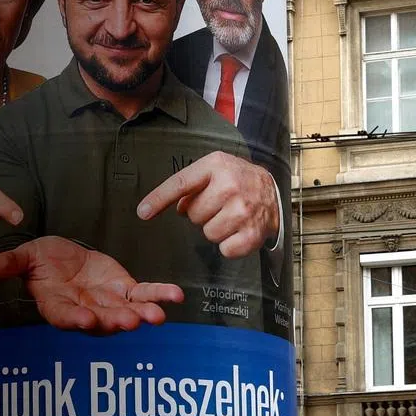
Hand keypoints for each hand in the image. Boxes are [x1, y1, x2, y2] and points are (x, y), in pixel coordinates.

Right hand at [0, 236, 183, 332]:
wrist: (63, 257)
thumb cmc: (42, 262)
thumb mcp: (25, 257)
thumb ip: (11, 263)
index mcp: (58, 306)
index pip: (64, 317)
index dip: (74, 319)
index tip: (84, 319)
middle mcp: (85, 312)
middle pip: (100, 322)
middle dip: (114, 323)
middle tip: (127, 322)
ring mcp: (108, 305)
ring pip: (126, 314)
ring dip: (141, 316)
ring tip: (156, 316)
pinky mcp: (126, 293)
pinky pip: (145, 296)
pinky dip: (160, 296)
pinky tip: (176, 296)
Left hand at [137, 151, 279, 258]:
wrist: (272, 190)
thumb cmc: (237, 180)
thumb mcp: (214, 170)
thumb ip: (190, 184)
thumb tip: (175, 208)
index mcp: (216, 166)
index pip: (181, 183)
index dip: (159, 199)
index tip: (143, 212)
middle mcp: (230, 185)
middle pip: (193, 214)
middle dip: (202, 213)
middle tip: (218, 205)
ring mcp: (243, 210)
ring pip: (208, 233)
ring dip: (215, 229)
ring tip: (229, 217)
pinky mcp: (252, 233)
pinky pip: (225, 249)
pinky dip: (229, 245)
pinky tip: (238, 230)